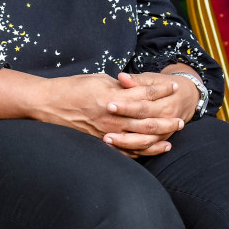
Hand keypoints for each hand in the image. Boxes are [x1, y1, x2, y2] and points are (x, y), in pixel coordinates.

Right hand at [13, 72, 185, 155]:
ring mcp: (107, 132)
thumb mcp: (97, 79)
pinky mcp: (101, 141)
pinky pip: (128, 149)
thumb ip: (119, 85)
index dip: (160, 89)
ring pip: (141, 138)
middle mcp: (112, 117)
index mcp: (111, 97)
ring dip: (160, 135)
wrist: (47, 103)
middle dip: (167, 118)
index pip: (144, 93)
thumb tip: (136, 88)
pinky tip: (156, 146)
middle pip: (148, 119)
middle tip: (181, 118)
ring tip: (173, 133)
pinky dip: (144, 149)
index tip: (172, 86)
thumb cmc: (71, 88)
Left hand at [102, 71, 199, 155]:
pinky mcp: (160, 140)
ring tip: (107, 139)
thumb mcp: (152, 79)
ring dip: (126, 143)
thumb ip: (136, 80)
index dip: (127, 107)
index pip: (144, 107)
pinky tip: (115, 148)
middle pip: (145, 126)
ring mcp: (164, 133)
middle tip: (105, 128)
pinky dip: (132, 151)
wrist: (185, 96)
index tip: (109, 105)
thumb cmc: (163, 85)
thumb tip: (122, 77)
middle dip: (125, 128)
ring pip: (146, 142)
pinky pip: (146, 150)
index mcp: (164, 104)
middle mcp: (167, 120)